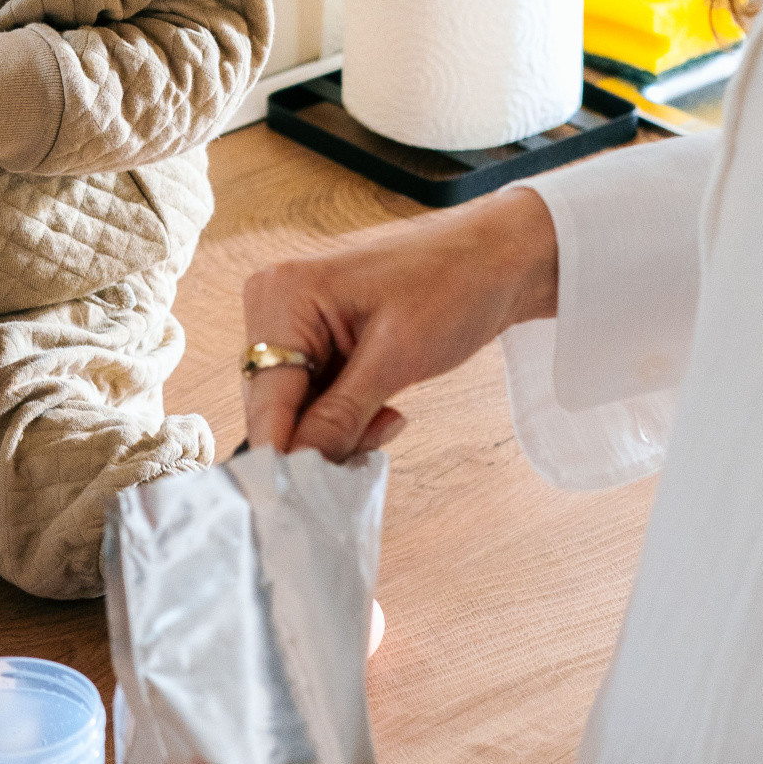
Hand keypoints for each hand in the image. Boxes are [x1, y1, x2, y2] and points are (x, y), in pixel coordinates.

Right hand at [243, 188, 558, 457]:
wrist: (496, 260)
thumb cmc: (453, 286)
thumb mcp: (397, 358)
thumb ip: (339, 416)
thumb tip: (296, 469)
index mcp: (282, 296)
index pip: (266, 399)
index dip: (284, 453)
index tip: (304, 503)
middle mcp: (274, 305)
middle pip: (274, 407)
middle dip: (321, 438)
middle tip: (378, 437)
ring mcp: (293, 322)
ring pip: (296, 410)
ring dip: (340, 430)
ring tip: (390, 417)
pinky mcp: (315, 338)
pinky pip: (315, 398)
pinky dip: (347, 416)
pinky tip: (385, 409)